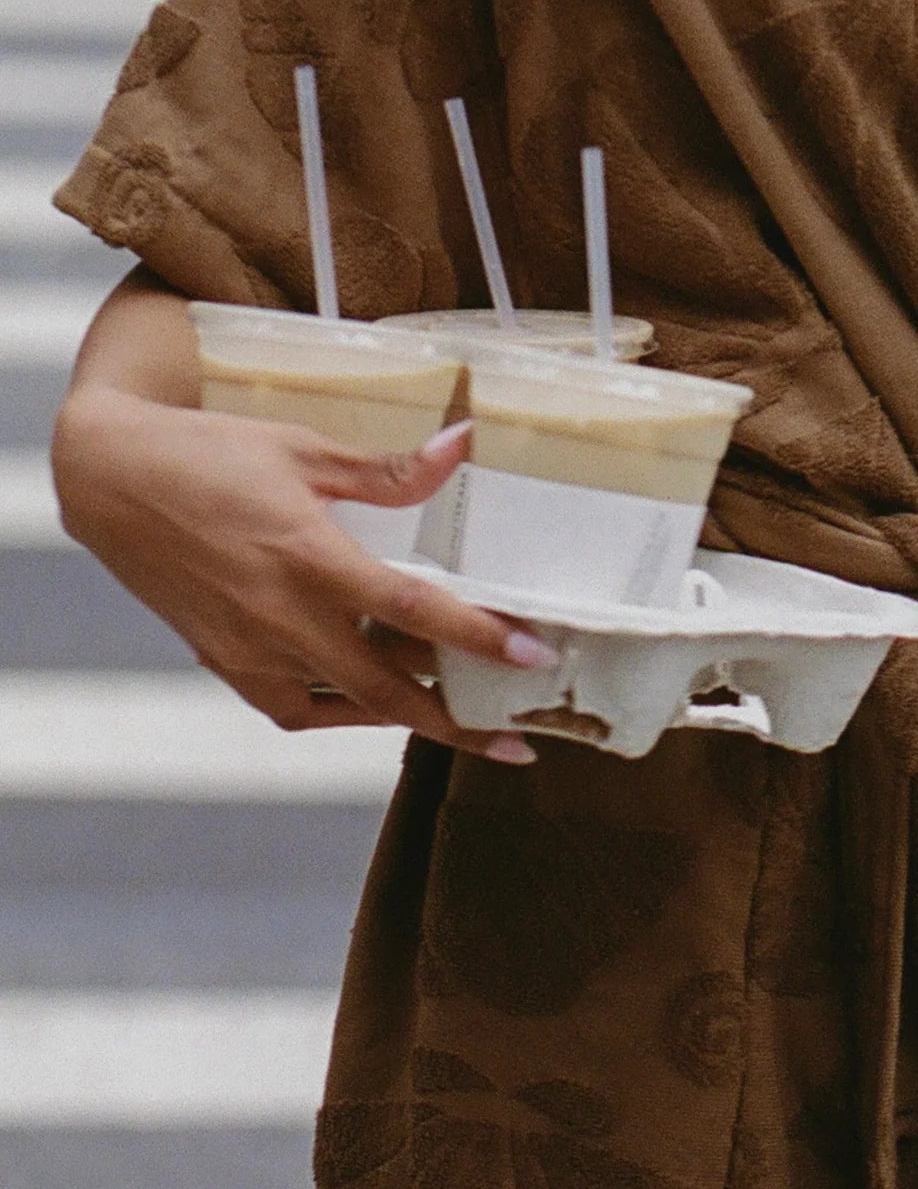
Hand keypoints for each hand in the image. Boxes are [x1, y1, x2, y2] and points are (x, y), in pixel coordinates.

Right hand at [52, 388, 557, 761]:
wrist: (111, 482)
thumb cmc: (212, 455)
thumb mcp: (304, 449)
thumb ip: (389, 468)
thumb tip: (463, 446)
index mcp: (311, 557)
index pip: (415, 611)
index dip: (481, 638)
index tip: (536, 656)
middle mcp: (284, 616)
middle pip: (391, 687)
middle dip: (462, 721)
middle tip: (519, 741)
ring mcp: (252, 649)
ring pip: (349, 708)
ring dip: (411, 720)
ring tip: (466, 730)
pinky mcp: (226, 664)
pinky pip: (299, 710)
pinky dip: (345, 714)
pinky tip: (379, 706)